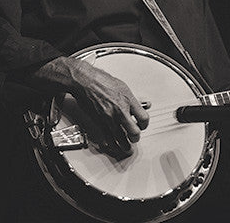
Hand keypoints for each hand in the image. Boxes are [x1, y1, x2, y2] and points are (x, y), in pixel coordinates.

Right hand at [30, 55, 149, 158]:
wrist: (85, 82)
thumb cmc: (101, 80)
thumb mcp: (123, 87)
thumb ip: (133, 99)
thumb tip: (142, 105)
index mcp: (128, 100)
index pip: (143, 118)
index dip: (144, 124)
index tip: (142, 125)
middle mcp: (119, 110)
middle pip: (134, 133)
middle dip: (136, 137)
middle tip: (135, 137)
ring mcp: (109, 118)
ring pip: (121, 140)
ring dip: (125, 146)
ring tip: (127, 147)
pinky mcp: (98, 123)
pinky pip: (107, 139)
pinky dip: (112, 145)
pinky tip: (114, 146)